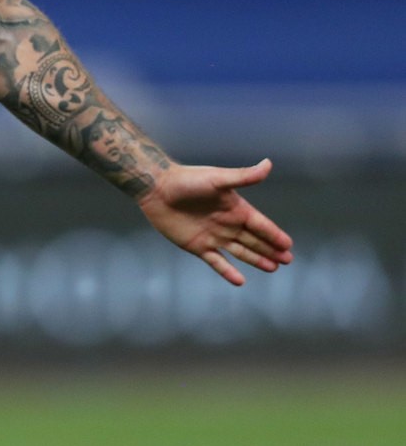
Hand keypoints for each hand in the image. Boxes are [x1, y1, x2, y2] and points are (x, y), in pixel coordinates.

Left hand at [137, 158, 293, 285]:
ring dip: (256, 259)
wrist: (156, 188)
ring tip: (273, 267)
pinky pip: (216, 262)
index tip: (289, 245)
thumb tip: (268, 164)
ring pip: (240, 251)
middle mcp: (226, 223)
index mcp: (235, 208)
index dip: (274, 235)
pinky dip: (228, 271)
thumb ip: (243, 177)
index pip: (260, 225)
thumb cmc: (187, 180)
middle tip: (287, 260)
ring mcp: (212, 236)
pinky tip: (240, 281)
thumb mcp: (218, 179)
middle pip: (254, 240)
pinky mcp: (197, 246)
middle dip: (271, 250)